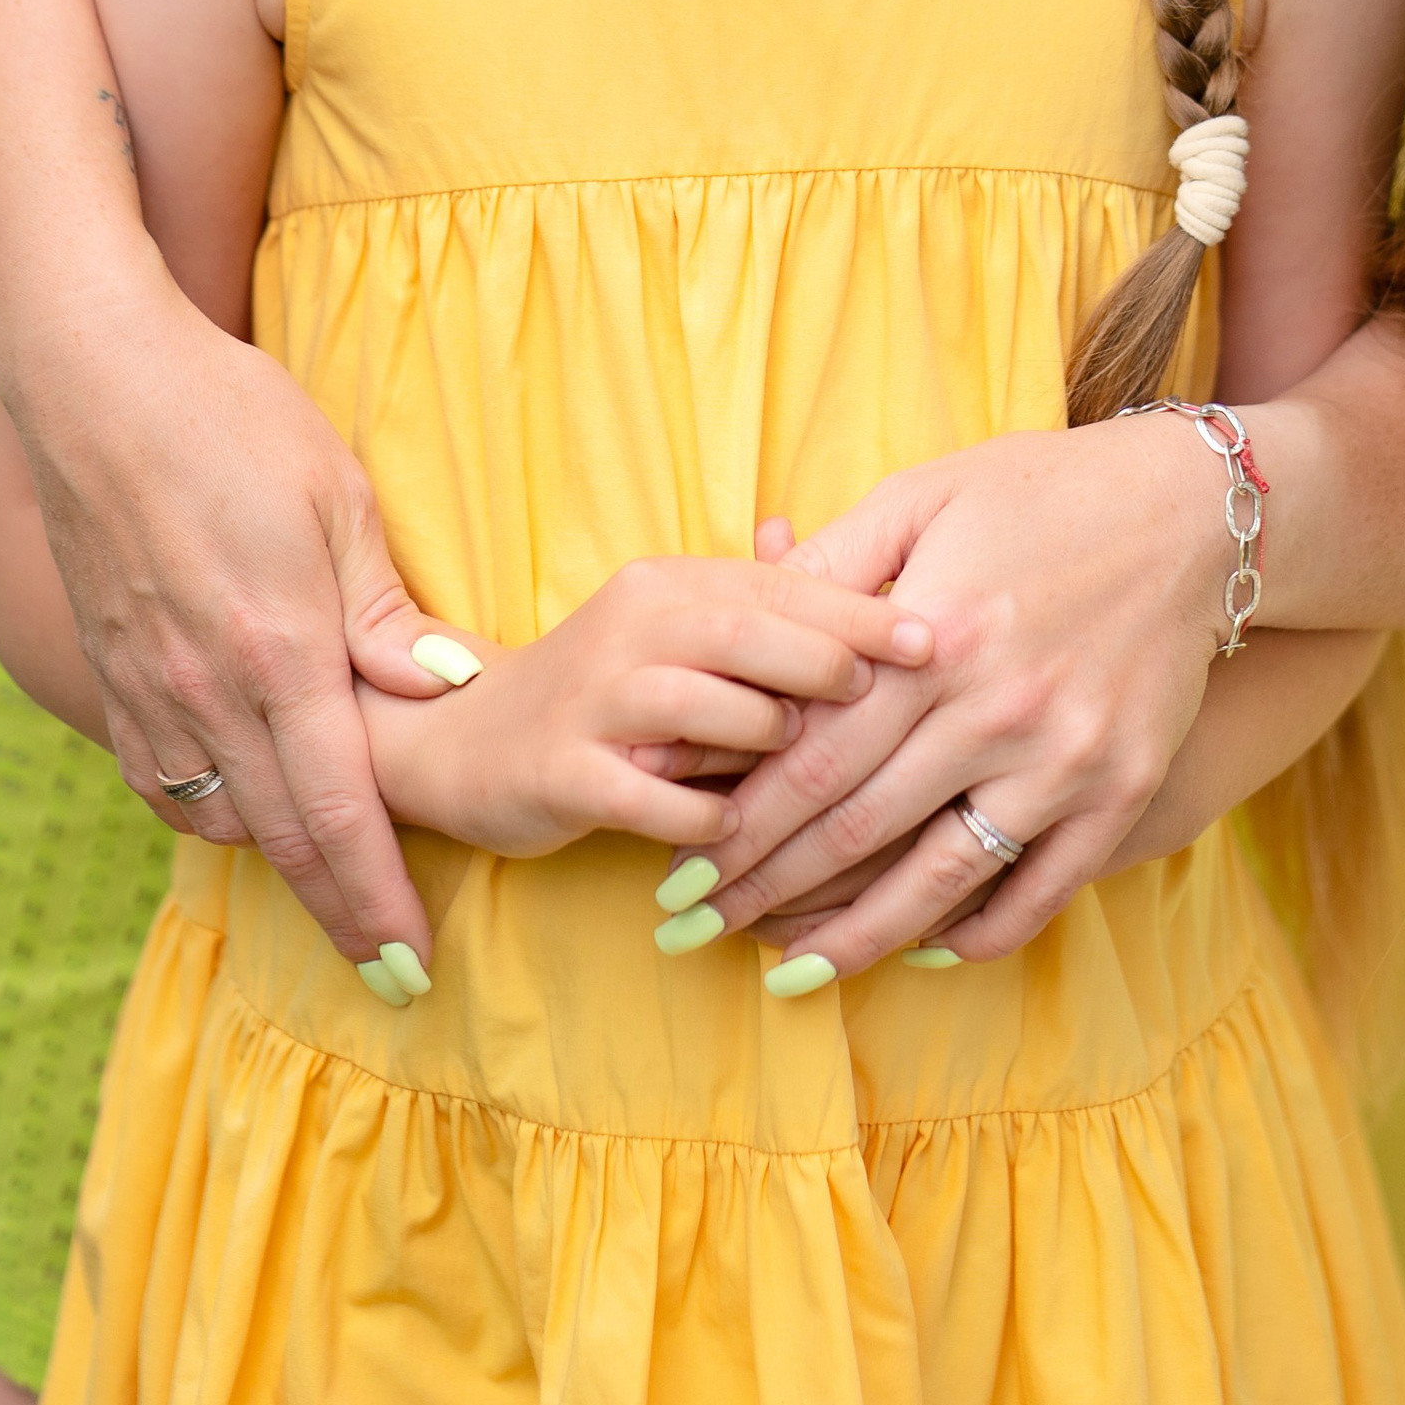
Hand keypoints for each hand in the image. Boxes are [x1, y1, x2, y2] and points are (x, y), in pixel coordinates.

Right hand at [12, 272, 450, 960]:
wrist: (95, 381)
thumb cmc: (232, 419)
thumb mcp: (337, 499)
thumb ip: (385, 614)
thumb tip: (446, 692)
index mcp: (278, 657)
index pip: (340, 814)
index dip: (377, 897)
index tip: (412, 957)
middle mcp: (206, 695)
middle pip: (283, 840)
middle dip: (339, 913)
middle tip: (385, 970)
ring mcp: (147, 689)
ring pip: (218, 817)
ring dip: (278, 863)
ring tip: (331, 890)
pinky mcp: (108, 671)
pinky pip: (159, 779)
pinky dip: (206, 812)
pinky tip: (239, 809)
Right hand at [358, 559, 932, 861]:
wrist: (466, 744)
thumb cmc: (604, 693)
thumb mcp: (676, 634)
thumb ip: (759, 605)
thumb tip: (861, 569)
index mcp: (668, 586)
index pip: (778, 585)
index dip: (860, 612)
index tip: (938, 635)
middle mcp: (631, 628)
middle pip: (752, 635)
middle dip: (827, 668)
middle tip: (884, 697)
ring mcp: (594, 699)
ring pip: (715, 714)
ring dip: (767, 749)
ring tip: (790, 772)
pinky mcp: (566, 773)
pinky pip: (665, 802)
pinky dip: (710, 822)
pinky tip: (729, 834)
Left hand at [686, 421, 1234, 978]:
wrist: (1190, 513)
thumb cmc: (1038, 493)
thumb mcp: (924, 497)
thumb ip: (835, 564)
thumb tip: (742, 613)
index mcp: (938, 636)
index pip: (816, 756)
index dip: (744, 822)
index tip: (683, 865)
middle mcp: (998, 710)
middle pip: (861, 829)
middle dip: (770, 887)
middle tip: (702, 926)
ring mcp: (1065, 761)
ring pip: (940, 880)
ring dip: (856, 937)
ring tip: (790, 972)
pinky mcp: (1122, 792)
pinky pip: (1037, 892)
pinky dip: (975, 935)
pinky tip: (921, 950)